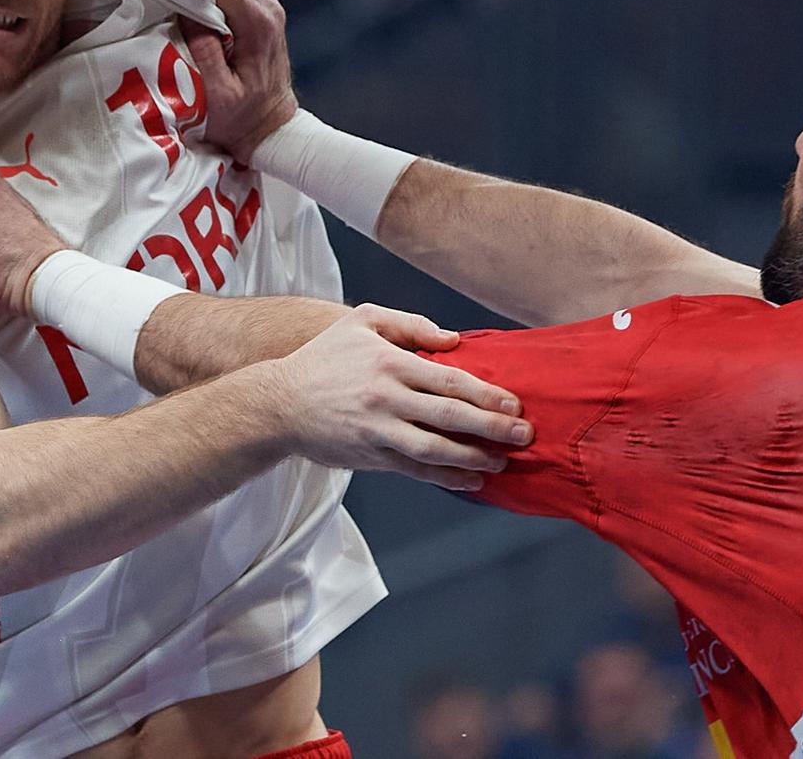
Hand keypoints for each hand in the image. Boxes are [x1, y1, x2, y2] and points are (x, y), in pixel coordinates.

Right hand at [184, 0, 297, 165]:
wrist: (271, 128)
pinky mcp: (258, 14)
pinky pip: (225, 2)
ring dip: (199, 8)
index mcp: (258, 21)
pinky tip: (200, 35)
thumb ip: (203, 50)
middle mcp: (266, 8)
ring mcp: (264, 9)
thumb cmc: (243, 118)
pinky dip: (208, 14)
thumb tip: (184, 11)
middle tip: (170, 20)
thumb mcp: (216, 92)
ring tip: (185, 33)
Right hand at [264, 305, 531, 491]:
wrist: (278, 404)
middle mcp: (386, 399)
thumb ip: (410, 324)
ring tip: (503, 461)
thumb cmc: (323, 359)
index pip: (449, 380)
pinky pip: (415, 471)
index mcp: (389, 363)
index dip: (486, 393)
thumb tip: (453, 340)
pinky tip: (472, 480)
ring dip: (473, 457)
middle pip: (450, 416)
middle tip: (524, 434)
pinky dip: (447, 478)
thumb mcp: (362, 321)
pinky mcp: (371, 457)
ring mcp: (378, 432)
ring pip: (435, 449)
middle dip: (492, 427)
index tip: (514, 403)